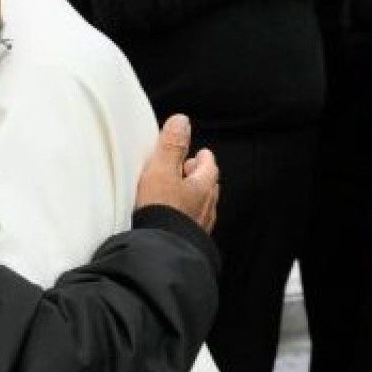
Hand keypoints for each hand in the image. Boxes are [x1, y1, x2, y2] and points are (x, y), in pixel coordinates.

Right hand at [134, 114, 219, 232]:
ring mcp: (200, 225)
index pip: (209, 166)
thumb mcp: (162, 171)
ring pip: (201, 206)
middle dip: (198, 176)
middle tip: (185, 170)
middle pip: (208, 186)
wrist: (162, 250)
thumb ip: (171, 146)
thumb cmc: (162, 210)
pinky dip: (185, 216)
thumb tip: (181, 122)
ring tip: (178, 194)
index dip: (204, 158)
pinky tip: (173, 219)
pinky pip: (191, 223)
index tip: (199, 153)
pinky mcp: (189, 241)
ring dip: (192, 198)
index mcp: (203, 186)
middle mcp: (207, 206)